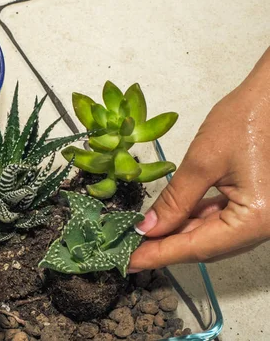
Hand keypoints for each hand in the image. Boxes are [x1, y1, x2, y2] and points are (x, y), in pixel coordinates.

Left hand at [129, 46, 269, 270]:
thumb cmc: (245, 120)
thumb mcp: (201, 162)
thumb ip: (174, 201)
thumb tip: (147, 229)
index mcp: (257, 219)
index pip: (197, 247)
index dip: (158, 255)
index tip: (126, 261)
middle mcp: (265, 226)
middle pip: (206, 245)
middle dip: (165, 246)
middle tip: (127, 248)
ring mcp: (263, 216)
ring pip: (212, 234)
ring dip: (177, 233)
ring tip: (141, 234)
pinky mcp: (258, 203)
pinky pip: (221, 220)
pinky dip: (194, 219)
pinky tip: (168, 218)